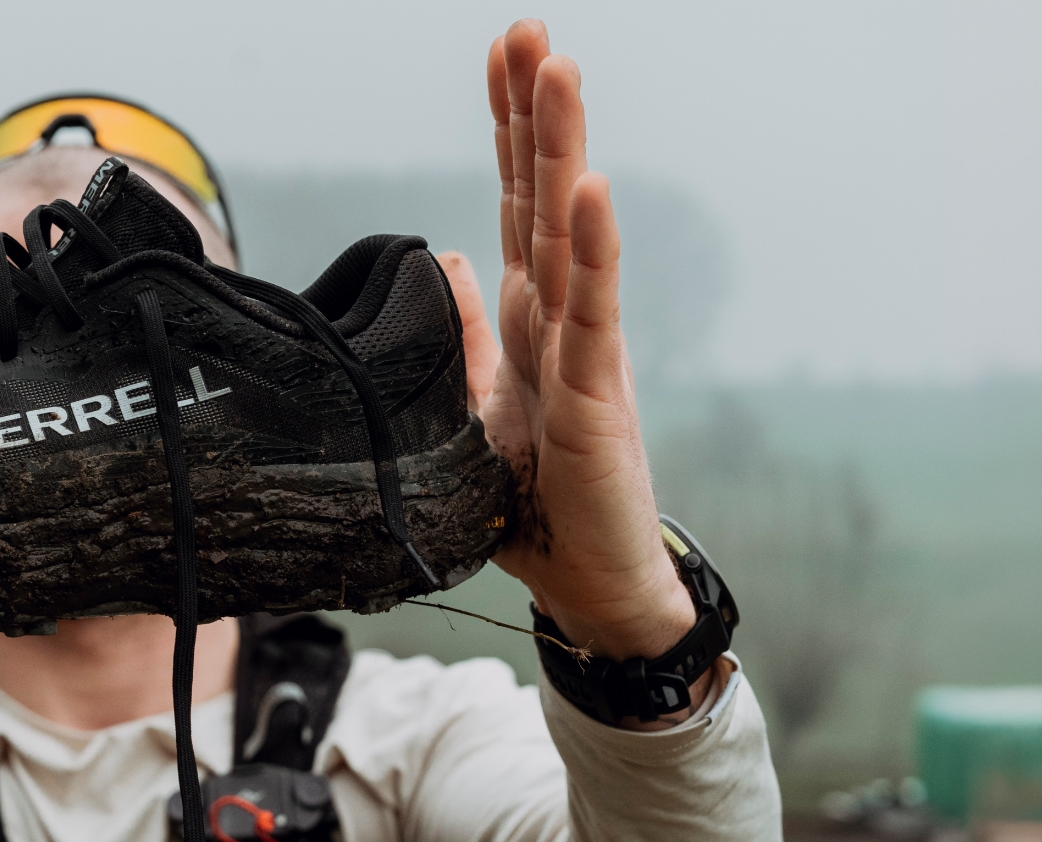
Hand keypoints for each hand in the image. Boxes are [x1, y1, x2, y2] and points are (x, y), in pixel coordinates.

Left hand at [446, 20, 692, 662]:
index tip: (502, 51)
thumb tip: (445, 260)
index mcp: (532, 315)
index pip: (515, 200)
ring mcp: (584, 351)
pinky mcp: (596, 396)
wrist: (588, 587)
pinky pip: (594, 309)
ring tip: (561, 73)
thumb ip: (467, 336)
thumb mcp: (477, 409)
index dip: (508, 127)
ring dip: (564, 151)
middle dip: (535, 111)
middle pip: (543, 194)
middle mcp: (562, 318)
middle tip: (529, 30)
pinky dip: (594, 247)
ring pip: (570, 232)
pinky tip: (591, 189)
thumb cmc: (538, 501)